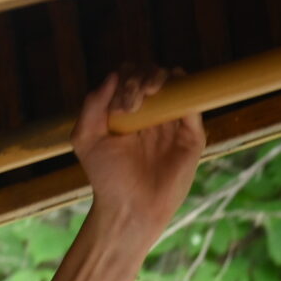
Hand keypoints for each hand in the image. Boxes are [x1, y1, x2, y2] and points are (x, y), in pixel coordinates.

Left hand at [71, 68, 205, 251]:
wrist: (130, 207)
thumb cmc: (107, 177)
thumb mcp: (86, 138)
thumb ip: (93, 105)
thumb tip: (112, 75)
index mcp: (127, 112)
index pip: (130, 76)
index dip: (124, 79)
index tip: (118, 106)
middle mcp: (151, 113)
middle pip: (151, 74)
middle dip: (139, 79)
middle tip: (130, 105)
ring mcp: (172, 122)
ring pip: (174, 82)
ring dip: (159, 78)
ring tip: (147, 94)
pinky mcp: (192, 135)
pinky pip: (194, 103)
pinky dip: (183, 91)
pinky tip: (166, 99)